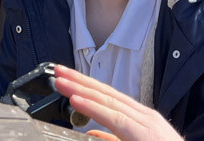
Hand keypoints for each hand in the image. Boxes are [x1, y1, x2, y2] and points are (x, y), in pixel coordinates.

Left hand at [53, 64, 182, 140]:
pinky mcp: (144, 135)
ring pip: (108, 101)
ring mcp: (146, 123)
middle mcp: (144, 116)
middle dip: (80, 81)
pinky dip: (93, 107)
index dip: (86, 85)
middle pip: (106, 93)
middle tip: (57, 71)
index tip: (66, 78)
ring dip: (81, 89)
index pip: (109, 96)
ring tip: (61, 81)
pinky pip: (115, 118)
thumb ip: (112, 139)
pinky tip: (76, 100)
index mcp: (141, 119)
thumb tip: (89, 132)